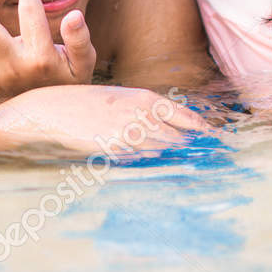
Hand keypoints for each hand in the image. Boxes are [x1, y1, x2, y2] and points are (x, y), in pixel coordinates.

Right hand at [0, 84, 208, 155]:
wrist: (49, 111)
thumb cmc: (83, 105)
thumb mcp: (119, 100)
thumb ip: (145, 114)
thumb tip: (168, 131)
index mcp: (145, 99)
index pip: (187, 118)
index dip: (205, 133)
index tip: (221, 144)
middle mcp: (143, 114)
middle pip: (182, 137)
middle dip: (201, 151)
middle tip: (222, 164)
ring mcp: (129, 133)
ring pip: (167, 151)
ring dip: (185, 161)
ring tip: (205, 173)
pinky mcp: (116, 150)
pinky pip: (144, 161)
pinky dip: (158, 166)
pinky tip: (169, 173)